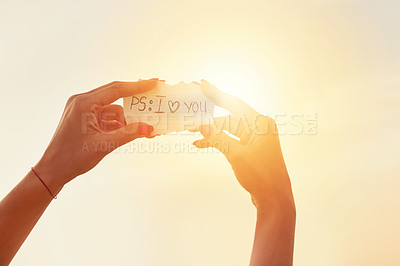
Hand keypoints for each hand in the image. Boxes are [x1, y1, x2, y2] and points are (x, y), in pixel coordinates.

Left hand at [34, 80, 157, 192]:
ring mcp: (83, 110)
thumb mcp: (104, 145)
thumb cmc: (72, 158)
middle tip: (153, 99)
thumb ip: (128, 134)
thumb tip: (149, 127)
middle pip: (116, 95)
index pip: (116, 89)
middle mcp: (82, 102)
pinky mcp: (85, 119)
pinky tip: (131, 132)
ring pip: (114, 109)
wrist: (53, 170)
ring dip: (128, 119)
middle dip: (135, 100)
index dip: (138, 86)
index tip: (154, 82)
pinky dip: (120, 125)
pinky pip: (108, 118)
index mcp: (84, 103)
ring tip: (144, 128)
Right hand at [194, 80, 294, 213]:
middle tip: (191, 116)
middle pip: (229, 117)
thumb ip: (218, 138)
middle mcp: (259, 127)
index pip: (235, 103)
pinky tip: (201, 144)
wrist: (274, 198)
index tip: (202, 84)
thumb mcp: (236, 155)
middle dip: (209, 119)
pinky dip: (218, 141)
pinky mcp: (250, 148)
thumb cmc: (260, 176)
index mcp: (261, 123)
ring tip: (192, 132)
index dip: (217, 94)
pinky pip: (231, 140)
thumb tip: (201, 125)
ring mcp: (255, 138)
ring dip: (211, 132)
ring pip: (228, 129)